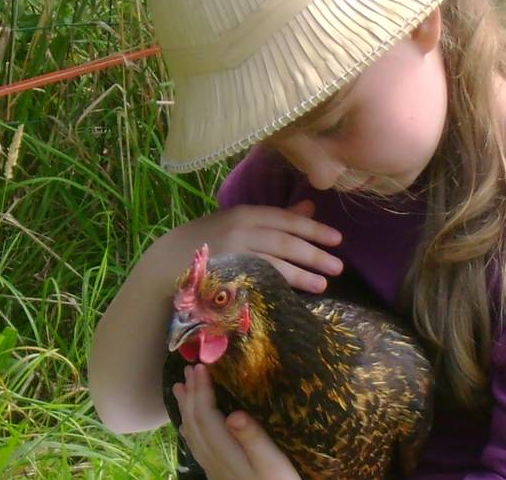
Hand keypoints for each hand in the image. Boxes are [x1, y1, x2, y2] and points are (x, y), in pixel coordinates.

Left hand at [173, 364, 299, 479]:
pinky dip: (191, 426)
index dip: (201, 390)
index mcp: (226, 452)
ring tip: (180, 388)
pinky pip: (197, 444)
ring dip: (186, 408)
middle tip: (189, 369)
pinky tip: (192, 424)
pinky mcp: (218, 473)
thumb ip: (253, 438)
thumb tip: (233, 414)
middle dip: (191, 394)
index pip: (206, 415)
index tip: (200, 367)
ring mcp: (214, 468)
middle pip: (194, 422)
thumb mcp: (273, 463)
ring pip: (192, 434)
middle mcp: (214, 459)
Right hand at [174, 200, 342, 292]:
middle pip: (283, 243)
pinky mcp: (222, 278)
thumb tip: (311, 209)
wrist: (167, 262)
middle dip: (313, 254)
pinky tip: (291, 296)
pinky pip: (254, 283)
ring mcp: (230, 256)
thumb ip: (276, 217)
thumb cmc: (211, 239)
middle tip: (339, 266)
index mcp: (245, 214)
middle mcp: (238, 231)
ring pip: (272, 265)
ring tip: (323, 285)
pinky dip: (274, 289)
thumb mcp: (241, 222)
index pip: (286, 221)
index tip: (338, 240)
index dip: (314, 230)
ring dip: (300, 275)